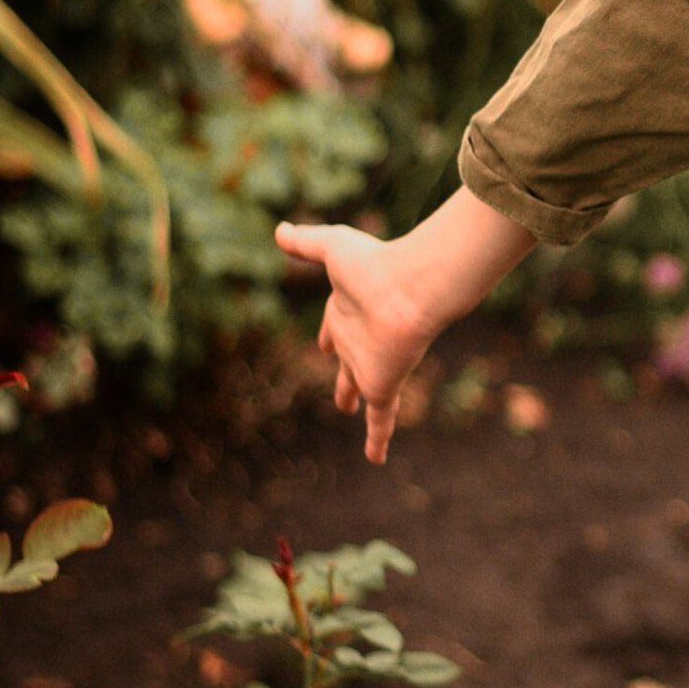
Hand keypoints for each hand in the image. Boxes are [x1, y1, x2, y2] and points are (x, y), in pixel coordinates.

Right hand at [274, 223, 435, 464]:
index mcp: (346, 310)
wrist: (410, 288)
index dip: (330, 334)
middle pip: (348, 361)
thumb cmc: (374, 265)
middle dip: (343, 372)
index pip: (335, 328)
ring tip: (349, 409)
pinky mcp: (383, 385)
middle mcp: (359, 339)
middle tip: (342, 387)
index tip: (325, 342)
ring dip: (355, 399)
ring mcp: (372, 364)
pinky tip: (376, 458)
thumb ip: (306, 242)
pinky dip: (377, 438)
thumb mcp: (332, 247)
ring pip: (361, 389)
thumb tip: (279, 229)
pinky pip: (379, 418)